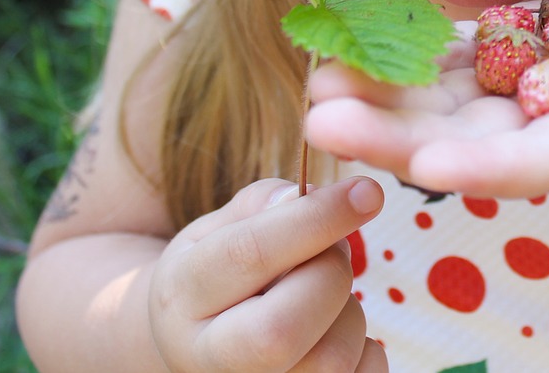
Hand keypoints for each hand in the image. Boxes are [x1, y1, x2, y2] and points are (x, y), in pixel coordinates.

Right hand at [148, 177, 387, 372]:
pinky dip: (367, 350)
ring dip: (349, 313)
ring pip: (328, 361)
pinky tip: (335, 330)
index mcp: (182, 293)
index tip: (367, 192)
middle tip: (331, 253)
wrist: (192, 339)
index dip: (316, 219)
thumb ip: (263, 205)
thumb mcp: (217, 228)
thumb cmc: (217, 273)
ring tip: (325, 296)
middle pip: (283, 330)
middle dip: (330, 276)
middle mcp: (206, 356)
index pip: (248, 255)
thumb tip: (309, 197)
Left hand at [303, 0, 548, 197]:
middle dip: (395, 138)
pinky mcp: (496, 63)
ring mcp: (515, 97)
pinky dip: (389, 53)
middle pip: (466, 141)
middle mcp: (547, 124)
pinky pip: (434, 63)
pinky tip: (339, 33)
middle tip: (322, 119)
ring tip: (311, 77)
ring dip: (373, 98)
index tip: (435, 170)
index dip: (495, 165)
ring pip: (435, 105)